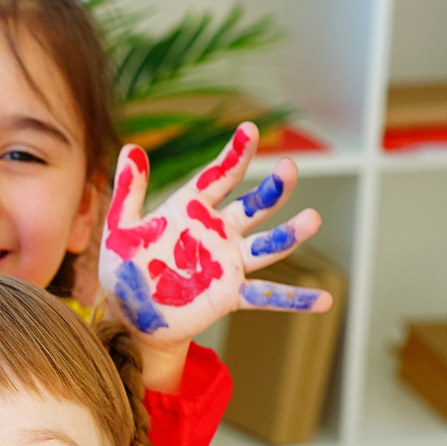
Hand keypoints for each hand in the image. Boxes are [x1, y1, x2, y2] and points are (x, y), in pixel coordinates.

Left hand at [98, 123, 328, 346]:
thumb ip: (129, 190)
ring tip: (313, 220)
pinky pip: (267, 295)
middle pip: (253, 206)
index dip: (236, 154)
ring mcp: (227, 264)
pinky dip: (295, 299)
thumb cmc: (125, 268)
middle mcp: (217, 233)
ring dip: (290, 234)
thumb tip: (132, 147)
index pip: (220, 176)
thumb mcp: (121, 227)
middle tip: (289, 168)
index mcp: (191, 210)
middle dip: (272, 188)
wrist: (128, 315)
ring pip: (266, 245)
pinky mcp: (230, 295)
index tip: (250, 130)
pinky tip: (324, 301)